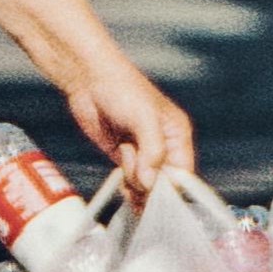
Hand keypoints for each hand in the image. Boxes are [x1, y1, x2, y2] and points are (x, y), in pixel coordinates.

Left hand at [65, 59, 195, 204]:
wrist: (89, 80)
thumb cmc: (122, 89)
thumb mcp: (143, 117)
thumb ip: (152, 150)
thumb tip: (150, 183)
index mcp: (177, 135)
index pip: (183, 173)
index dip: (171, 187)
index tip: (153, 190)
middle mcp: (163, 147)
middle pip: (163, 184)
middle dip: (149, 185)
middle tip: (133, 166)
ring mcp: (143, 154)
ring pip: (145, 186)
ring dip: (133, 181)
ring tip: (124, 151)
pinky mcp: (124, 158)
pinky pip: (130, 183)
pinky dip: (125, 186)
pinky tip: (120, 175)